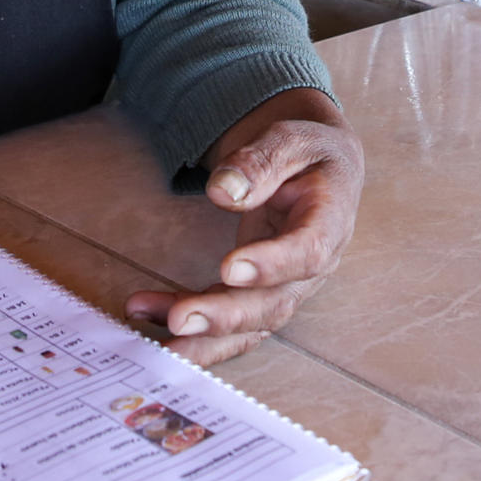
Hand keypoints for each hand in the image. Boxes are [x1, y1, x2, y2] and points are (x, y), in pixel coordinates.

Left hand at [124, 89, 361, 365]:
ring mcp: (288, 287)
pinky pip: (230, 322)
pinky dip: (193, 328)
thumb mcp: (291, 140)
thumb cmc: (307, 152)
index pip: (308, 251)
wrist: (319, 167)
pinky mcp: (261, 294)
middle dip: (225, 316)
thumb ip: (260, 162)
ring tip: (158, 340)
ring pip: (250, 325)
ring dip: (203, 337)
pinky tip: (151, 314)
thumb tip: (223, 191)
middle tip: (179, 319)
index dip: (271, 265)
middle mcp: (313, 266)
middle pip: (273, 303)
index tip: (229, 268)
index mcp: (329, 220)